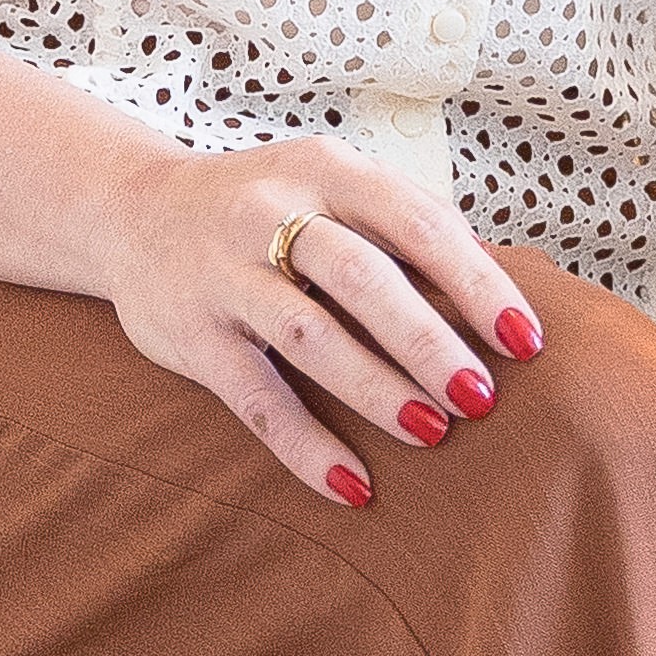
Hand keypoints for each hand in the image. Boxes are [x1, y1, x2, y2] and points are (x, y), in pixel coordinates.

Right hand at [97, 133, 541, 506]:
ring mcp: (224, 273)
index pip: (413, 221)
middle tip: (481, 396)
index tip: (524, 341)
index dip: (474, 281)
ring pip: (308, 335)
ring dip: (376, 388)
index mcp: (322, 169)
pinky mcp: (191, 334)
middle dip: (428, 340)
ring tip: (433, 433)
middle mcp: (269, 211)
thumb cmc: (267, 207)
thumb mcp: (328, 186)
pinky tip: (353, 486)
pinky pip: (256, 398)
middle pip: (361, 276)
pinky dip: (306, 446)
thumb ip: (400, 225)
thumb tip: (497, 294)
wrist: (131, 210)